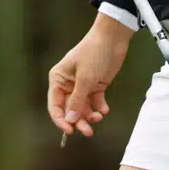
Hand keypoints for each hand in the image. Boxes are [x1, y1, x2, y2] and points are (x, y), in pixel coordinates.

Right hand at [48, 14, 132, 139]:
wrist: (113, 38)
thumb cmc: (94, 52)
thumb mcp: (85, 77)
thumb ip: (78, 100)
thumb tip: (70, 120)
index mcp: (58, 80)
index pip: (55, 105)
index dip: (61, 119)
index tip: (70, 130)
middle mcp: (68, 84)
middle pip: (70, 109)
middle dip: (79, 120)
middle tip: (88, 131)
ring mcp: (83, 85)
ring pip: (83, 107)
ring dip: (90, 115)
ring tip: (99, 117)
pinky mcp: (96, 85)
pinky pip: (95, 101)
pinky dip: (99, 107)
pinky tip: (105, 109)